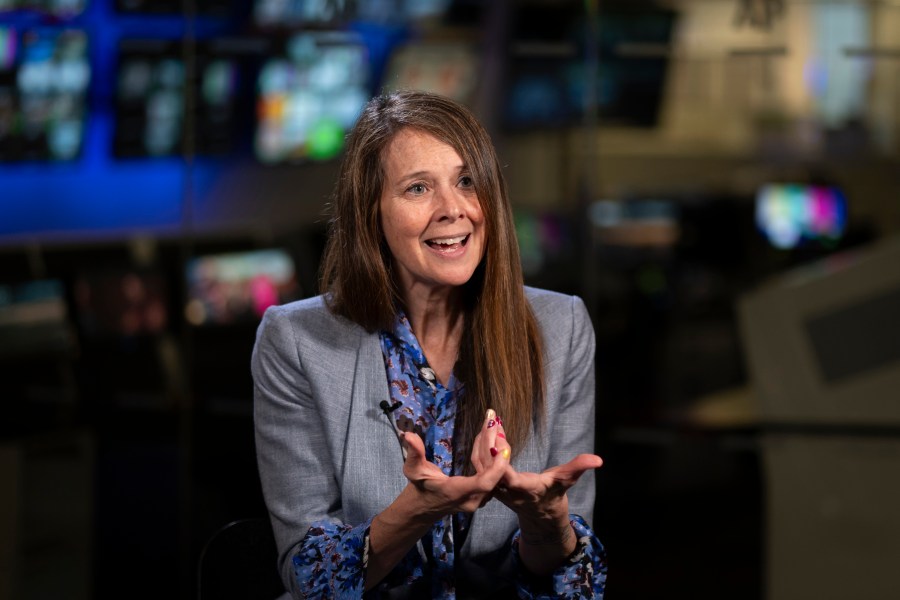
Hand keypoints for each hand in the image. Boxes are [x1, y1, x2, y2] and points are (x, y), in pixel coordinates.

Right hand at [400, 410, 507, 520]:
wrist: (422, 508)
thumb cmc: (418, 487)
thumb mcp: (413, 469)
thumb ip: (414, 453)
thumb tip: (408, 436)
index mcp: (456, 492)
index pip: (484, 483)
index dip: (497, 468)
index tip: (503, 448)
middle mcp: (471, 499)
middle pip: (495, 477)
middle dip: (500, 452)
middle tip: (498, 425)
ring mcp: (478, 500)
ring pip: (497, 478)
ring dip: (500, 454)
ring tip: (497, 428)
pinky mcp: (482, 496)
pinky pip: (494, 479)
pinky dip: (496, 460)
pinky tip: (493, 441)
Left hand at [486, 416, 601, 573]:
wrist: (540, 514)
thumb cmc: (554, 494)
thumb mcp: (567, 480)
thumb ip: (579, 467)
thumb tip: (598, 461)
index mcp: (522, 489)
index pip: (505, 474)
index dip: (499, 455)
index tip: (500, 432)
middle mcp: (503, 490)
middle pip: (487, 465)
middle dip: (487, 439)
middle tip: (491, 417)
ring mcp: (494, 486)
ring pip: (479, 463)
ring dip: (482, 439)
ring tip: (489, 418)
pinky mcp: (489, 481)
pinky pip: (479, 463)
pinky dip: (481, 444)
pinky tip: (487, 429)